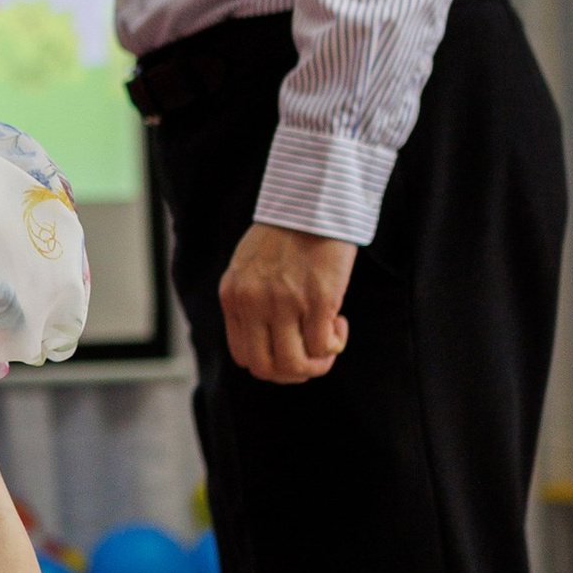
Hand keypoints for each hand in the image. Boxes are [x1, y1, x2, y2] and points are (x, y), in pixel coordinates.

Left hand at [220, 225, 356, 384]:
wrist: (312, 200)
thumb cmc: (285, 232)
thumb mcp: (248, 266)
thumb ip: (250, 300)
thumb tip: (267, 338)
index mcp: (233, 296)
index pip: (243, 357)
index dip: (271, 362)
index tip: (290, 346)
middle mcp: (253, 303)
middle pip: (266, 368)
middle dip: (293, 373)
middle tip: (312, 356)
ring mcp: (285, 303)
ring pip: (296, 364)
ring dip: (317, 363)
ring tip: (328, 339)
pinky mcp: (319, 299)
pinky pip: (324, 346)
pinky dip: (335, 343)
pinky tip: (339, 322)